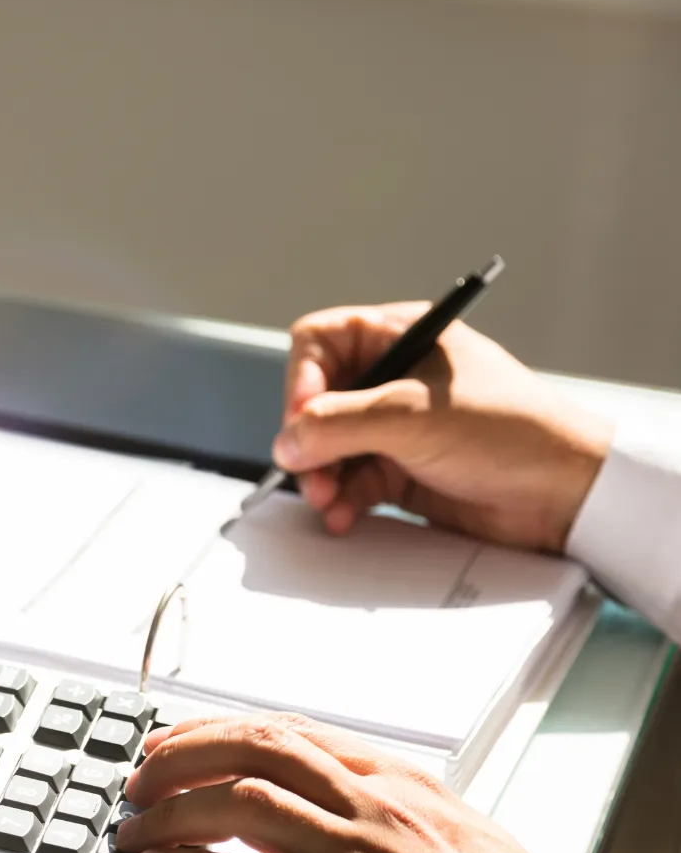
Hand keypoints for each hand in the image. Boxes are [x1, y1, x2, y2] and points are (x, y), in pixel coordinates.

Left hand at [119, 714, 673, 852]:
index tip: (185, 739)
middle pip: (257, 749)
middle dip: (185, 754)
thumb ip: (400, 822)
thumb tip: (341, 816)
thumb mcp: (465, 847)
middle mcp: (379, 812)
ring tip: (139, 826)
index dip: (225, 729)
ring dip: (173, 809)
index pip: (295, 732)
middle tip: (143, 776)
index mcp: (407, 789)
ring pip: (241, 801)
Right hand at [277, 303, 613, 551]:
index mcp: (402, 336)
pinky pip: (350, 482)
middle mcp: (394, 379)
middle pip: (316, 402)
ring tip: (329, 500)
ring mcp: (395, 428)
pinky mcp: (400, 471)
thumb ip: (339, 425)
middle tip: (310, 470)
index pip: (321, 343)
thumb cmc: (513, 431)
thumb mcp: (413, 417)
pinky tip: (345, 516)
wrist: (564, 494)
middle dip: (307, 441)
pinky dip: (341, 501)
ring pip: (327, 447)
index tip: (302, 419)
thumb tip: (287, 440)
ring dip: (320, 477)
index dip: (302, 380)